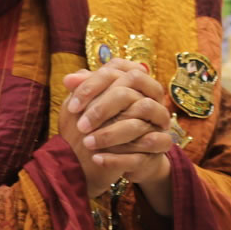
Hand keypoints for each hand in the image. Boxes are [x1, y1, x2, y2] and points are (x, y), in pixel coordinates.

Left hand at [59, 59, 174, 197]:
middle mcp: (152, 98)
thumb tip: (68, 79)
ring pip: (138, 124)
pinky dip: (118, 157)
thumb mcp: (93, 104)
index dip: (92, 86)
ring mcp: (158, 121)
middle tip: (80, 127)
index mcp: (137, 82)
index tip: (72, 106)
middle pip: (129, 95)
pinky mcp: (162, 144)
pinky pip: (143, 151)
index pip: (117, 70)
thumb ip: (83, 89)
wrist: (126, 153)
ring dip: (110, 135)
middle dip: (101, 110)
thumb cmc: (106, 122)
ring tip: (87, 143)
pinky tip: (97, 159)